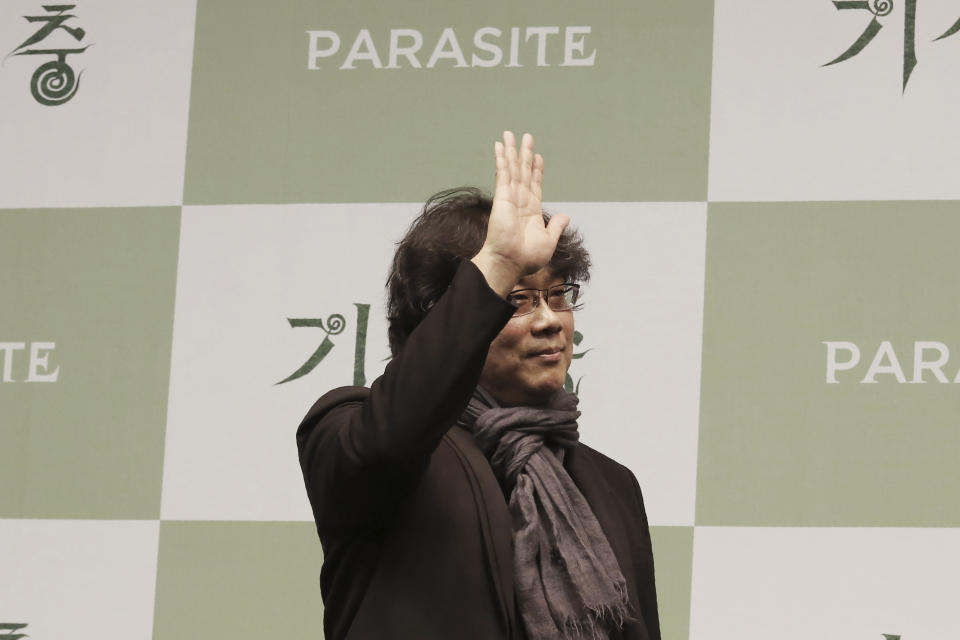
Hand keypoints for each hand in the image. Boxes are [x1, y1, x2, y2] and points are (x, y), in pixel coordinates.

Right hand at [471, 132, 569, 296]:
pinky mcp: (501, 197)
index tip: (538, 156)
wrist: (510, 263)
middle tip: (526, 137)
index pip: (535, 185)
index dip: (537, 170)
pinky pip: (503, 174)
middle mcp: (520, 202)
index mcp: (531, 211)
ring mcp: (510, 198)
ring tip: (510, 134)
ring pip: (512, 169)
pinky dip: (502, 159)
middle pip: (523, 172)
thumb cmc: (526, 258)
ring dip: (512, 151)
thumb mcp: (548, 241)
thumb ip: (556, 226)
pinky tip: (500, 146)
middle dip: (525, 154)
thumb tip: (566, 216)